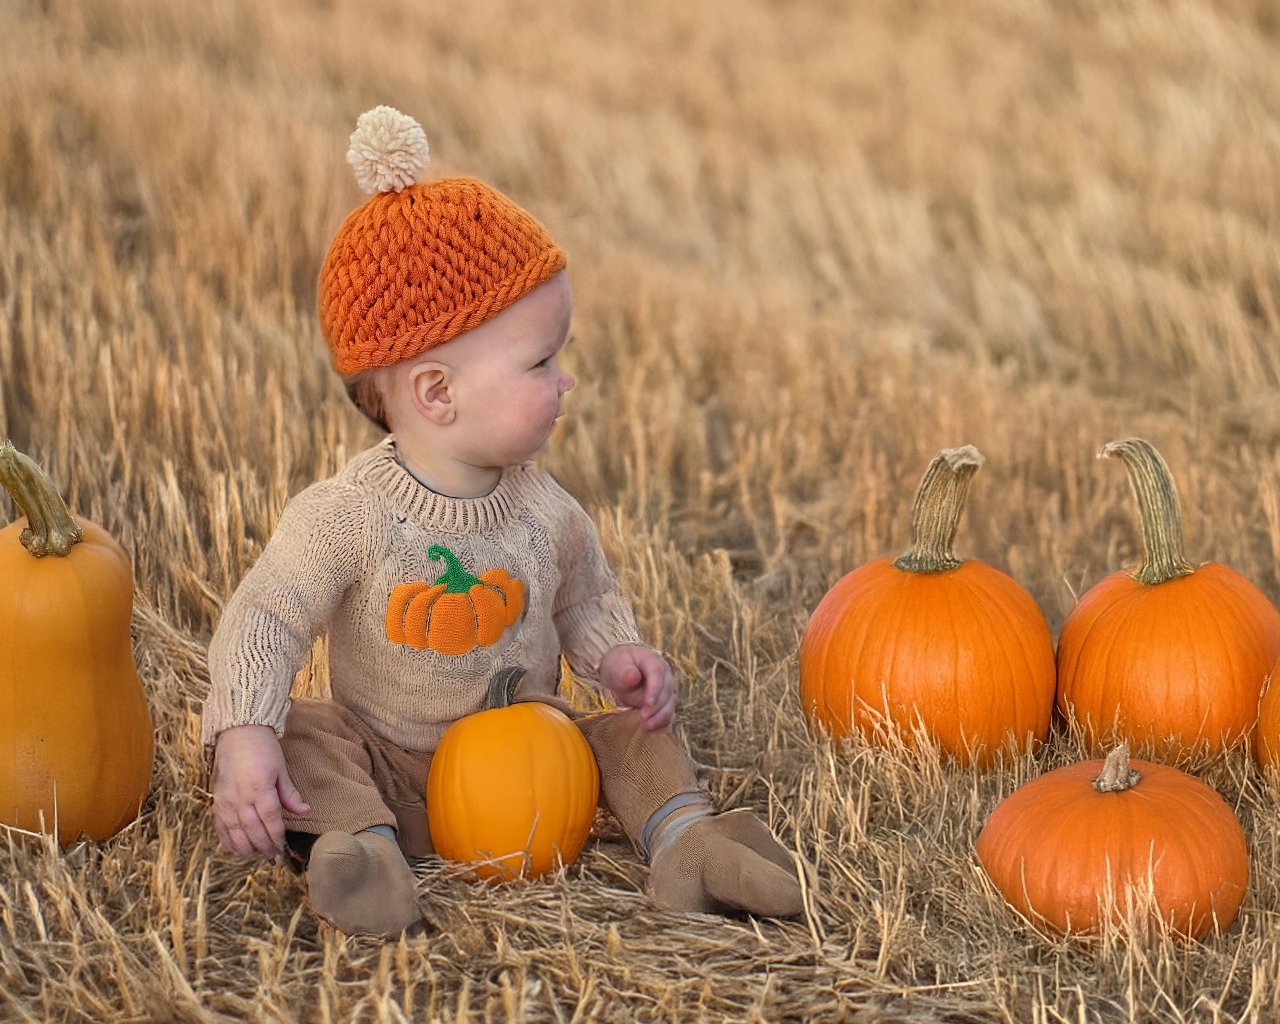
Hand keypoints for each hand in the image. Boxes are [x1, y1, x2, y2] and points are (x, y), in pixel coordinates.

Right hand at [212, 724, 309, 858]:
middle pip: (252, 830)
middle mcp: (240, 797)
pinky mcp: (217, 800)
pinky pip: (220, 827)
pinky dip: (228, 840)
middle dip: (264, 846)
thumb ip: (290, 794)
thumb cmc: (263, 748)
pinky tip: (237, 848)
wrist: (239, 732)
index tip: (282, 846)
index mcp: (259, 788)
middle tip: (273, 856)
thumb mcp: (281, 769)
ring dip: (246, 847)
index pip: (270, 819)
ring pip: (234, 832)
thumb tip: (305, 811)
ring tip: (257, 854)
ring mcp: (226, 800)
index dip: (276, 835)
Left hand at [599, 644, 676, 729]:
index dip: (655, 689)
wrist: (619, 672)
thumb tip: (634, 677)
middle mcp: (664, 675)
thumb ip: (625, 671)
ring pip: (670, 703)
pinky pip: (669, 713)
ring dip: (661, 716)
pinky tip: (652, 729)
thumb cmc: (618, 666)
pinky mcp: (663, 702)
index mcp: (653, 661)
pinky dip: (663, 722)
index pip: (658, 673)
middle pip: (667, 690)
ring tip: (647, 726)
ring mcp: (665, 689)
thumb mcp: (617, 666)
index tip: (648, 703)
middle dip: (656, 706)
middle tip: (643, 717)